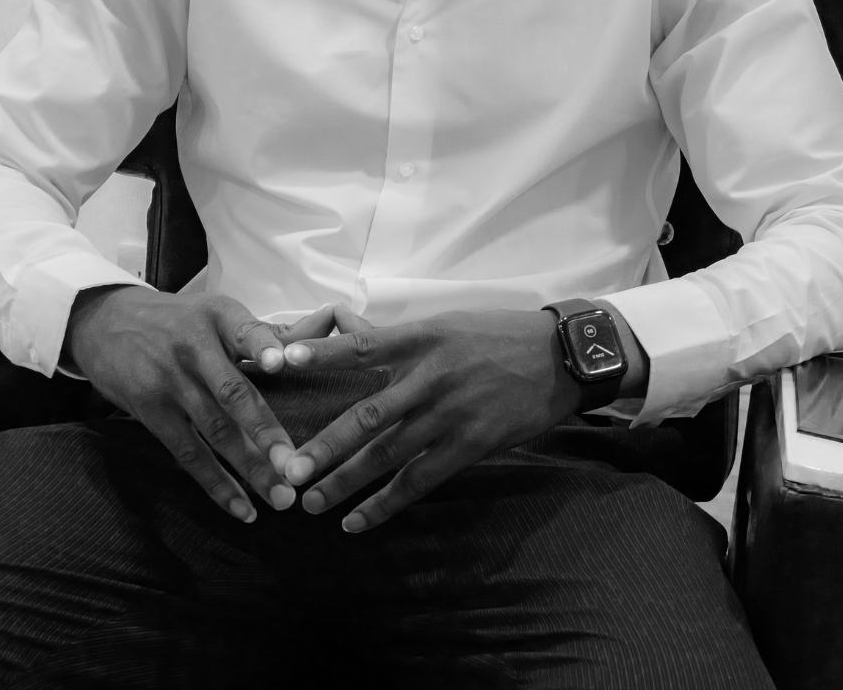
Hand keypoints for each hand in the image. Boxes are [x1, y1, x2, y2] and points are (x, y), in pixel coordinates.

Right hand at [65, 287, 337, 523]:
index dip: (263, 345)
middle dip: (264, 431)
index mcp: (218, 316)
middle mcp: (194, 347)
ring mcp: (170, 381)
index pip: (243, 329)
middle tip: (294, 464)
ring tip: (280, 497)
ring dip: (249, 467)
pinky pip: (188, 453)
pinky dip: (216, 484)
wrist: (106, 322)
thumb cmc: (178, 320)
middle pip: (231, 392)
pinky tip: (242, 508)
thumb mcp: (214, 312)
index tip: (282, 363)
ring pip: (214, 430)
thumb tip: (322, 331)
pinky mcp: (150, 411)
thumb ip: (264, 332)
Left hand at [279, 306, 579, 532]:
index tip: (282, 362)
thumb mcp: (445, 323)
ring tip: (312, 502)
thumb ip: (394, 337)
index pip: (361, 346)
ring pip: (388, 454)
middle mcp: (431, 376)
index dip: (322, 353)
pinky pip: (420, 480)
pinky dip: (387, 503)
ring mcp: (451, 413)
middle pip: (368, 415)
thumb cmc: (497, 335)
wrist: (560, 357)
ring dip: (347, 482)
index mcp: (421, 338)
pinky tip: (359, 520)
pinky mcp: (471, 444)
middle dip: (325, 446)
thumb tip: (343, 327)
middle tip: (288, 469)